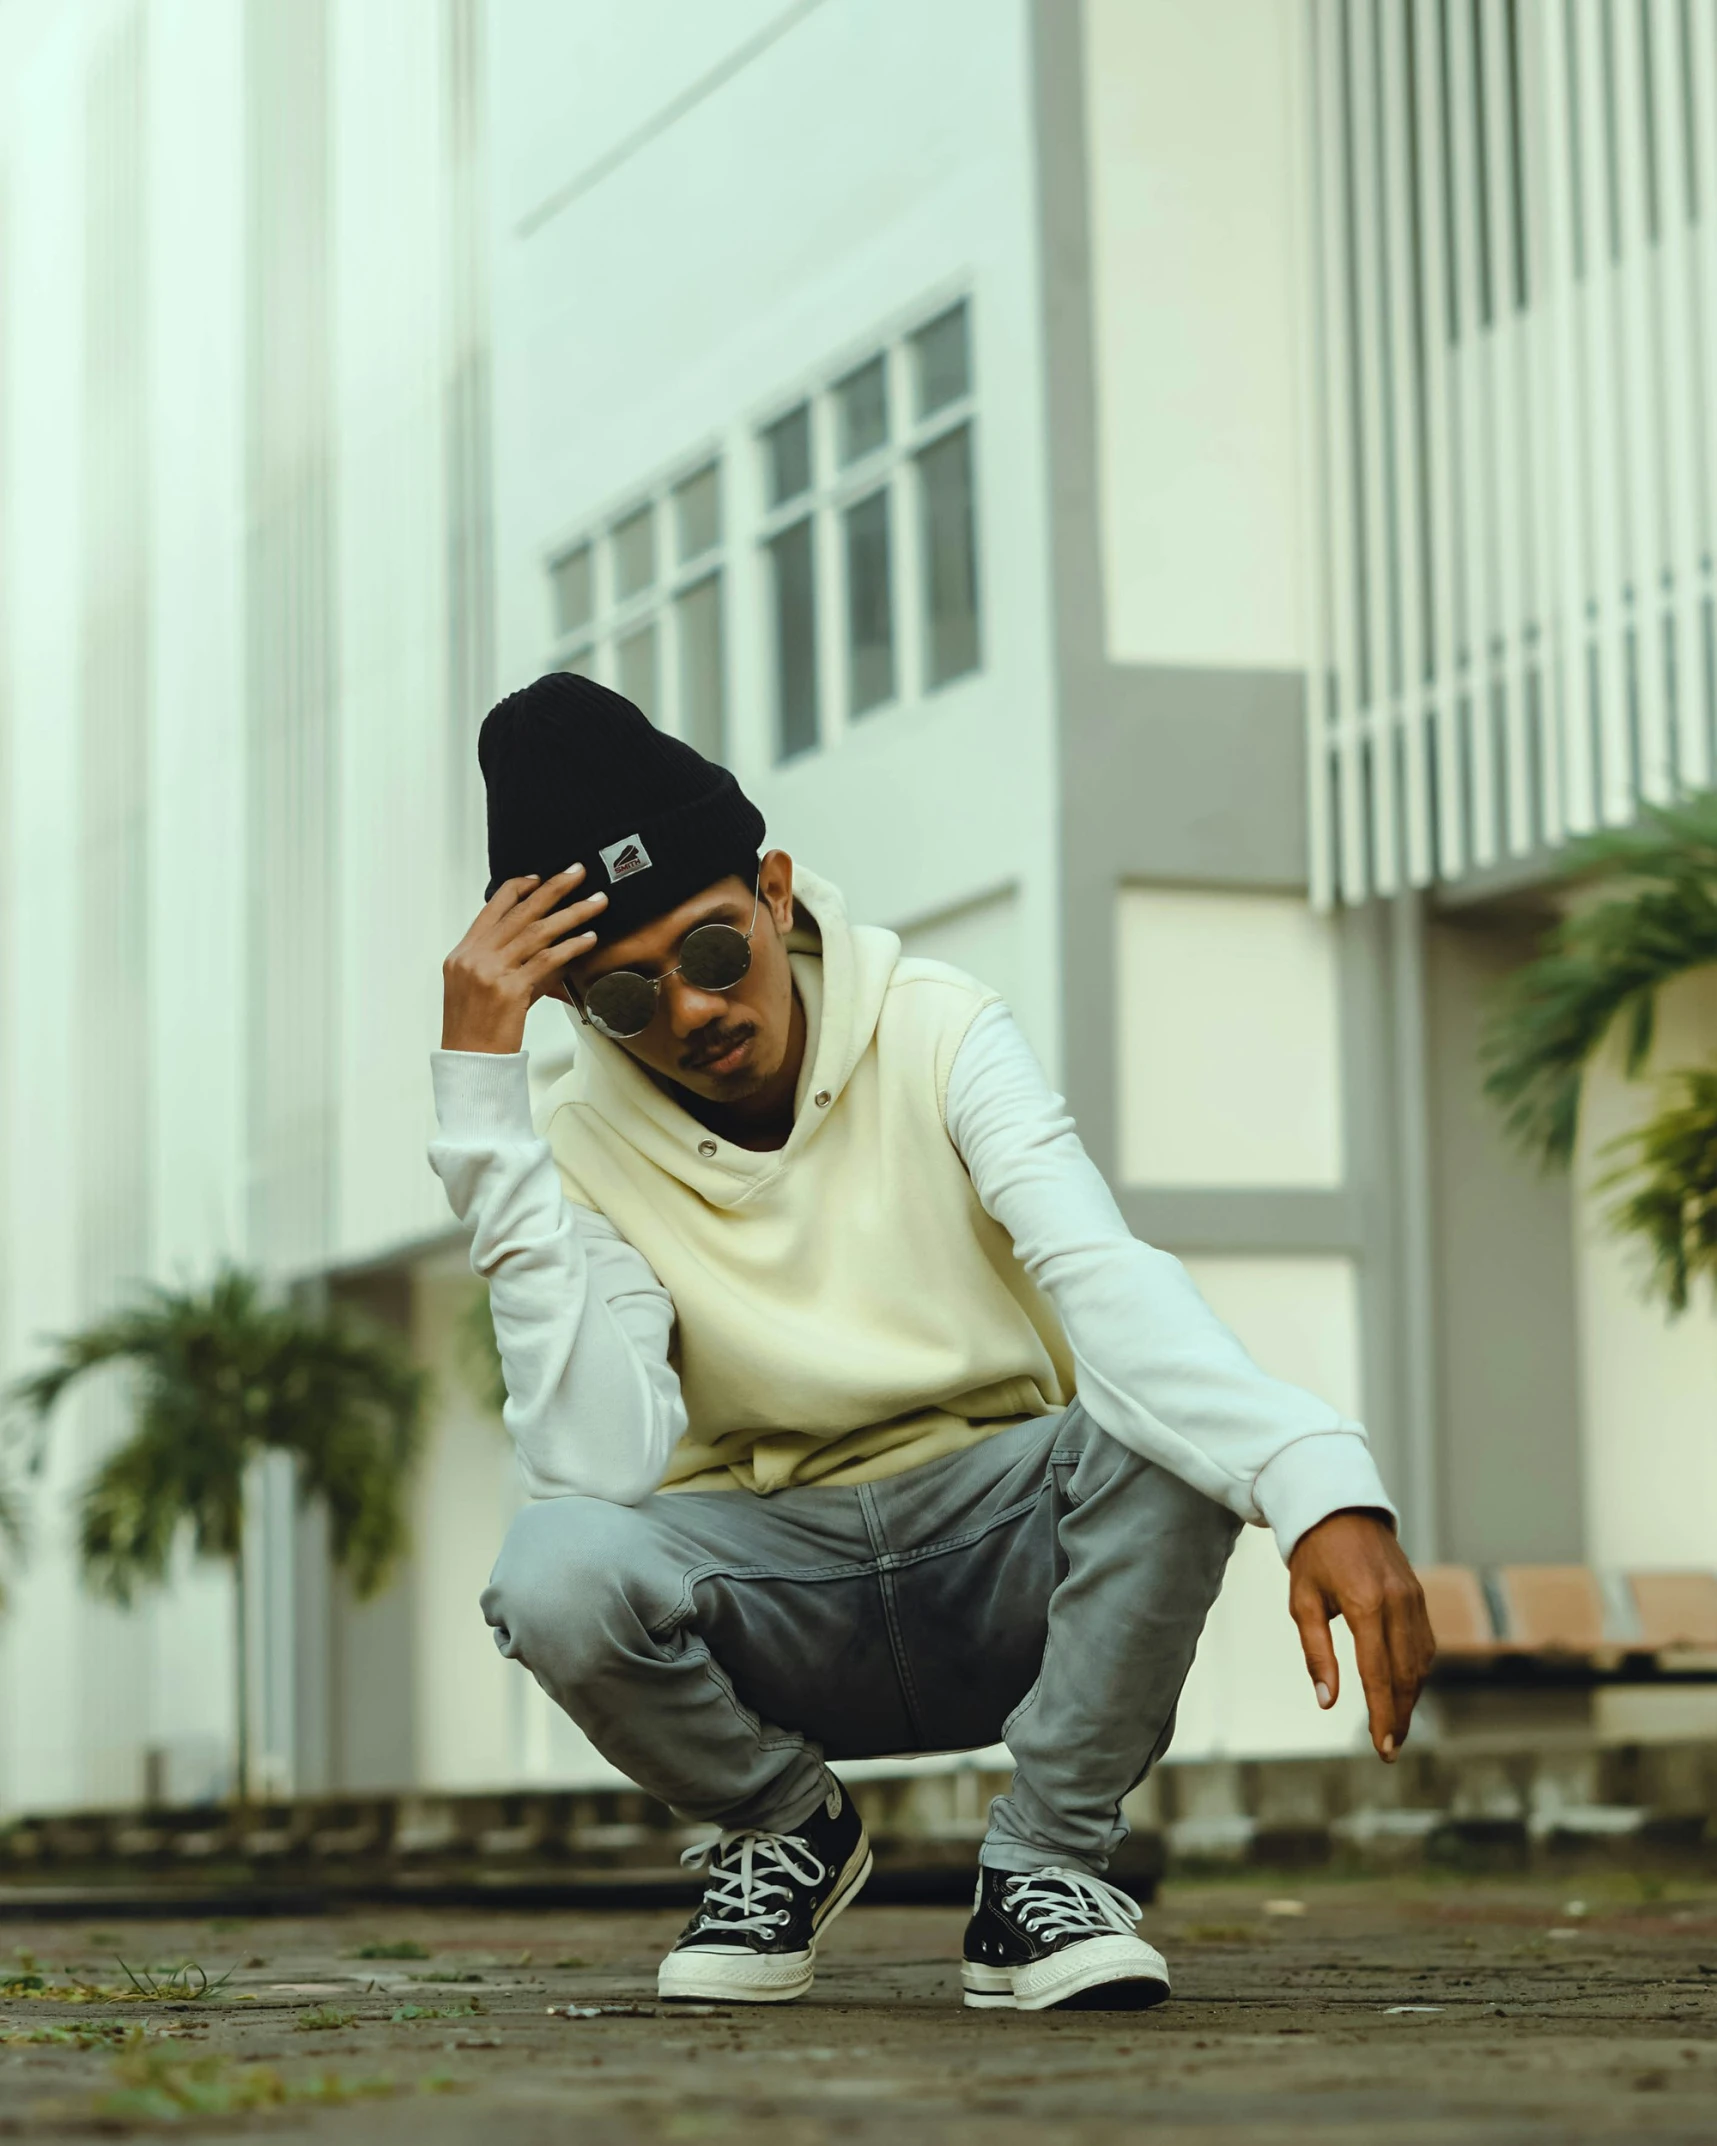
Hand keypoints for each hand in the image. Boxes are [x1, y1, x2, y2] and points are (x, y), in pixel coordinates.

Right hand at [441, 866, 606, 1053]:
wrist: (469, 1063)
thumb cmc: (477, 1031)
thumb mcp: (483, 989)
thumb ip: (511, 964)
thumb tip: (551, 948)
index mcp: (463, 952)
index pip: (493, 907)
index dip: (519, 888)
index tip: (541, 877)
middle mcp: (474, 956)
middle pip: (520, 912)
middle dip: (553, 888)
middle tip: (577, 872)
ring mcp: (490, 971)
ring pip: (537, 932)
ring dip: (572, 914)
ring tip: (596, 902)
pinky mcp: (510, 990)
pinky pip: (547, 960)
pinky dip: (570, 946)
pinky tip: (588, 939)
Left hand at [1287, 1510, 1433, 1761]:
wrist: (1340, 1509)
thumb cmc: (1313, 1557)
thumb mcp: (1302, 1602)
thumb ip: (1316, 1653)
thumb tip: (1327, 1701)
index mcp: (1365, 1604)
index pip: (1379, 1674)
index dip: (1382, 1715)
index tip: (1383, 1748)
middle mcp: (1398, 1603)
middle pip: (1406, 1675)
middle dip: (1400, 1716)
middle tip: (1390, 1748)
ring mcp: (1414, 1599)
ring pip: (1421, 1663)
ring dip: (1411, 1698)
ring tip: (1394, 1726)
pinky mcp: (1420, 1596)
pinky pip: (1425, 1644)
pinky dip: (1417, 1672)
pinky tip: (1404, 1690)